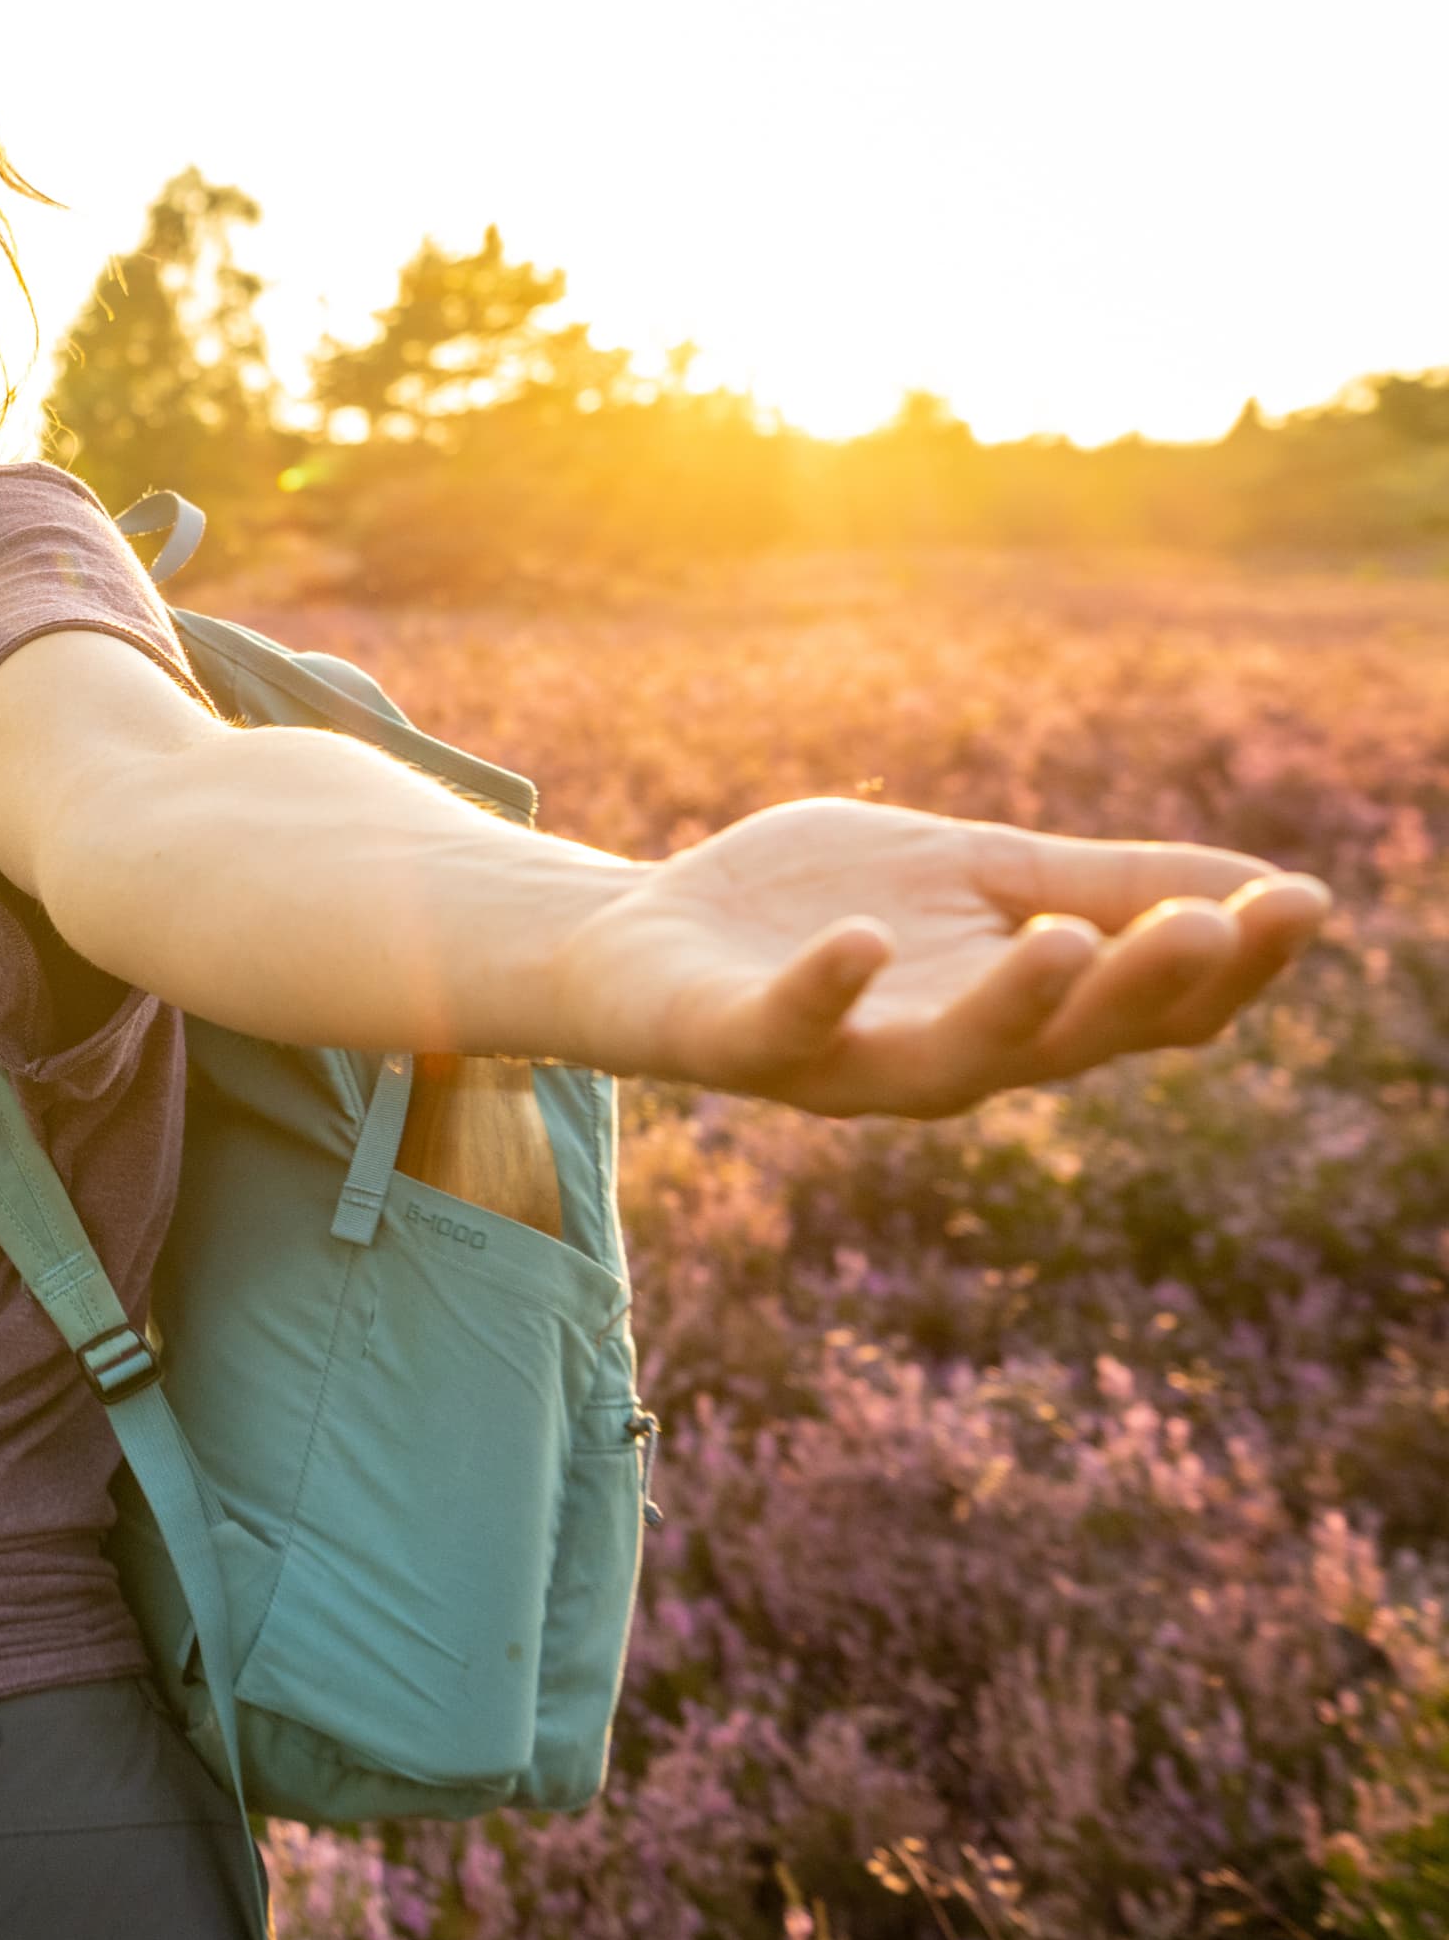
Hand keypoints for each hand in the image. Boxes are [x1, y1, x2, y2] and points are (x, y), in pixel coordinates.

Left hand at [556, 799, 1331, 1116]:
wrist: (636, 936)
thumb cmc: (813, 910)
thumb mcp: (973, 876)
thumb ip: (1100, 884)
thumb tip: (1268, 884)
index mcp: (1015, 1014)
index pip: (1149, 1012)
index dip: (1228, 966)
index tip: (1301, 902)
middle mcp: (946, 1059)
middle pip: (1072, 1044)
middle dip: (1146, 986)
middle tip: (1215, 923)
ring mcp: (844, 1064)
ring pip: (954, 1060)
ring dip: (1020, 1003)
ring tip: (1071, 937)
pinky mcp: (742, 1046)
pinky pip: (795, 1029)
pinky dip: (831, 988)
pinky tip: (864, 942)